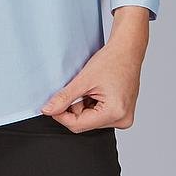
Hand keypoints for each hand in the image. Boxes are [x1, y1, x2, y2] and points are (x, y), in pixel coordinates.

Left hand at [38, 5, 149, 132]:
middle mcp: (122, 120)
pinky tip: (95, 90)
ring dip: (83, 105)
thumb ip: (64, 97)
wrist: (127, 50)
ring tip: (89, 87)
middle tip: (74, 88)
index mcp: (114, 113)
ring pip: (90, 119)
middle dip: (74, 108)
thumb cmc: (112, 60)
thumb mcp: (84, 79)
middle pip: (84, 123)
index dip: (61, 116)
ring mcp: (123, 118)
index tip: (50, 106)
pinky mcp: (122, 113)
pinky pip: (99, 115)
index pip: (78, 125)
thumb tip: (47, 110)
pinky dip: (92, 104)